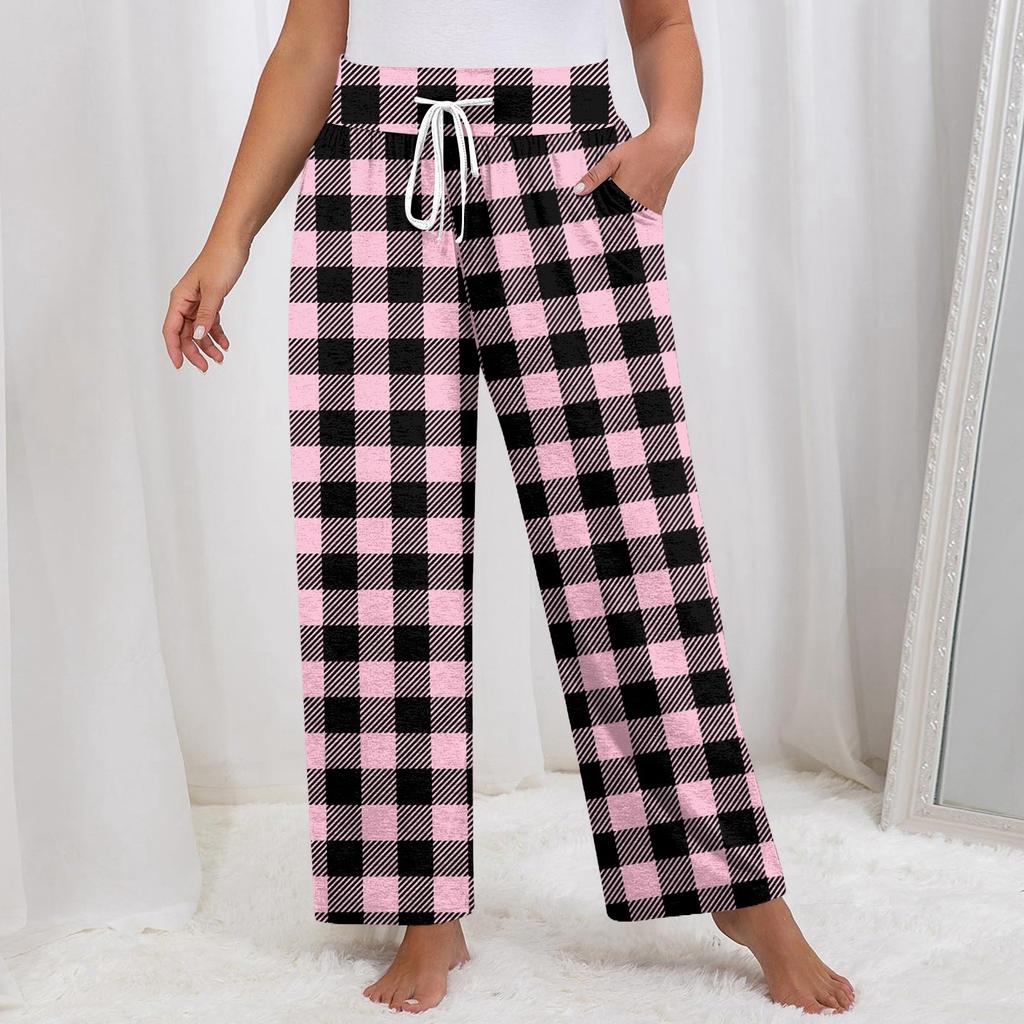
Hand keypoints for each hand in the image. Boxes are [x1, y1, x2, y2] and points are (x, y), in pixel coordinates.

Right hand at [163, 236, 248, 372]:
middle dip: (194, 352)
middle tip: (206, 368)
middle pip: (184, 333)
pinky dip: (216, 334)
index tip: (180, 366)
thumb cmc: (221, 261)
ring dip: (207, 345)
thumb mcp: (215, 291)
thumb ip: (206, 315)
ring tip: (220, 359)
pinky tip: (225, 344)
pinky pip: (209, 322)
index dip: (174, 349)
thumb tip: (197, 337)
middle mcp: (185, 301)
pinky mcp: (210, 300)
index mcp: (180, 298)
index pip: (171, 329)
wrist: (233, 243)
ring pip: (198, 330)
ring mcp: (197, 301)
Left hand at [573, 124, 693, 214]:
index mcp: (623, 193)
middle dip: (610, 221)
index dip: (597, 217)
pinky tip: (630, 217)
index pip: (605, 213)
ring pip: (632, 220)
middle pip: (619, 219)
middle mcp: (637, 203)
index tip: (590, 221)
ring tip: (615, 222)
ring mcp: (649, 206)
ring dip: (624, 221)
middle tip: (601, 224)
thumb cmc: (642, 149)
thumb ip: (595, 176)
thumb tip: (578, 191)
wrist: (669, 144)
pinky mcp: (658, 206)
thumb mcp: (613, 159)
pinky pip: (645, 218)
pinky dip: (637, 218)